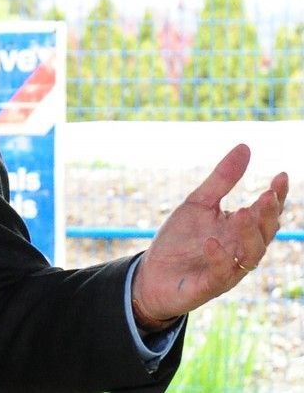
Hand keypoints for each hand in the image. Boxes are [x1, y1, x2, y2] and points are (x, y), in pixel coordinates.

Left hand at [132, 143, 288, 325]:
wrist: (151, 274)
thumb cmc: (179, 240)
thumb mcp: (198, 204)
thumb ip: (222, 179)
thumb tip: (245, 147)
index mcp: (240, 230)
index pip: (265, 214)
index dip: (276, 197)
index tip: (280, 176)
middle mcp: (239, 251)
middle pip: (263, 234)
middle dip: (267, 216)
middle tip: (266, 195)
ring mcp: (227, 270)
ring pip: (250, 256)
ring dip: (248, 235)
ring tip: (242, 213)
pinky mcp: (208, 286)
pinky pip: (219, 274)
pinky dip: (219, 258)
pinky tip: (212, 242)